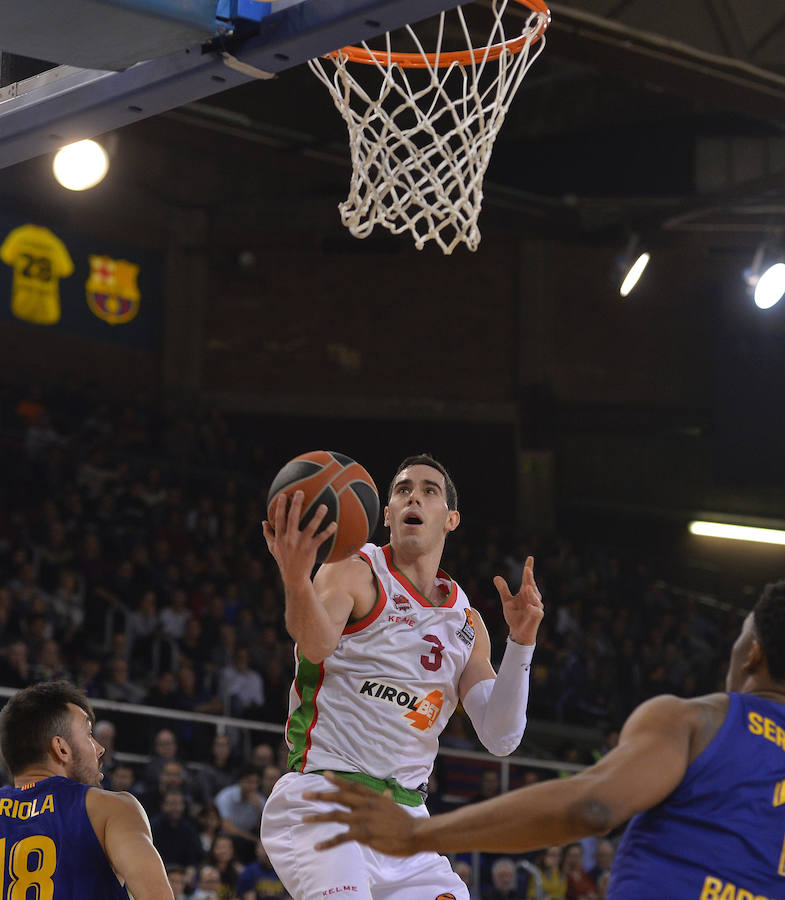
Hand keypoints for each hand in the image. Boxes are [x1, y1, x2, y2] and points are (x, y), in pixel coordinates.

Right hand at [262, 491, 336, 584]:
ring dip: (317, 516)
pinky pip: (320, 538)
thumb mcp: (272, 548)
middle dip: (296, 505)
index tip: (283, 495)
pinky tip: (334, 524)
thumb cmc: (283, 560)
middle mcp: (289, 539)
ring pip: (310, 527)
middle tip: (300, 492)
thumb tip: (263, 522)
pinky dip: (328, 531)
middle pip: (292, 519)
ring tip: (324, 506)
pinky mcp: (311, 550)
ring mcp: (301, 544)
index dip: (280, 506)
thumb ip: (268, 534)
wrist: (294, 577)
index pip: (279, 519)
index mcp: (280, 537)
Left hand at [302, 773, 417, 855]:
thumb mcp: (393, 805)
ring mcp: (362, 819)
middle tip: (304, 795)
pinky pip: (340, 838)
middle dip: (320, 795)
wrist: (414, 833)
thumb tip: (386, 792)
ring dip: (317, 817)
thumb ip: (385, 799)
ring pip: (335, 816)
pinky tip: (317, 846)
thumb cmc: (404, 821)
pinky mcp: (362, 834)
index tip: (325, 775)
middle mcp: (365, 804)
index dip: (338, 780)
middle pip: (338, 797)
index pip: (352, 785)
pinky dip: (328, 842)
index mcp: (372, 796)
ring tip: (303, 818)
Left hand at [493, 556, 543, 644]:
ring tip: (526, 587)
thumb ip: (503, 589)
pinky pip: (536, 611)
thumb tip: (496, 577)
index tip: (530, 558)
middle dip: (530, 578)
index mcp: (526, 592)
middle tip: (527, 569)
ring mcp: (536, 606)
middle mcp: (533, 597)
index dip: (529, 568)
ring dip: (531, 593)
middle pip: (532, 585)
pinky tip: (529, 606)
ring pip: (536, 598)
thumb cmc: (514, 616)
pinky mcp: (538, 616)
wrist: (518, 632)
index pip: (527, 578)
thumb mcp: (507, 601)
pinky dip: (533, 608)